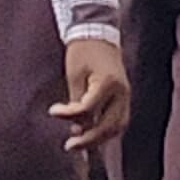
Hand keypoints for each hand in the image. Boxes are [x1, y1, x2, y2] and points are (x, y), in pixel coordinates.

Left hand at [52, 35, 129, 156]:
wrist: (98, 34)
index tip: (53, 111)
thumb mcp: (74, 74)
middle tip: (69, 145)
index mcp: (108, 83)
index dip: (69, 115)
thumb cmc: (83, 51)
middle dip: (89, 139)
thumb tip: (77, 127)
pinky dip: (106, 131)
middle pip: (109, 125)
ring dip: (99, 138)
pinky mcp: (124, 98)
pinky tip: (91, 135)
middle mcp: (122, 93)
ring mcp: (126, 96)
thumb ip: (77, 102)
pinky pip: (119, 121)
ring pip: (117, 127)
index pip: (89, 109)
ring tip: (80, 144)